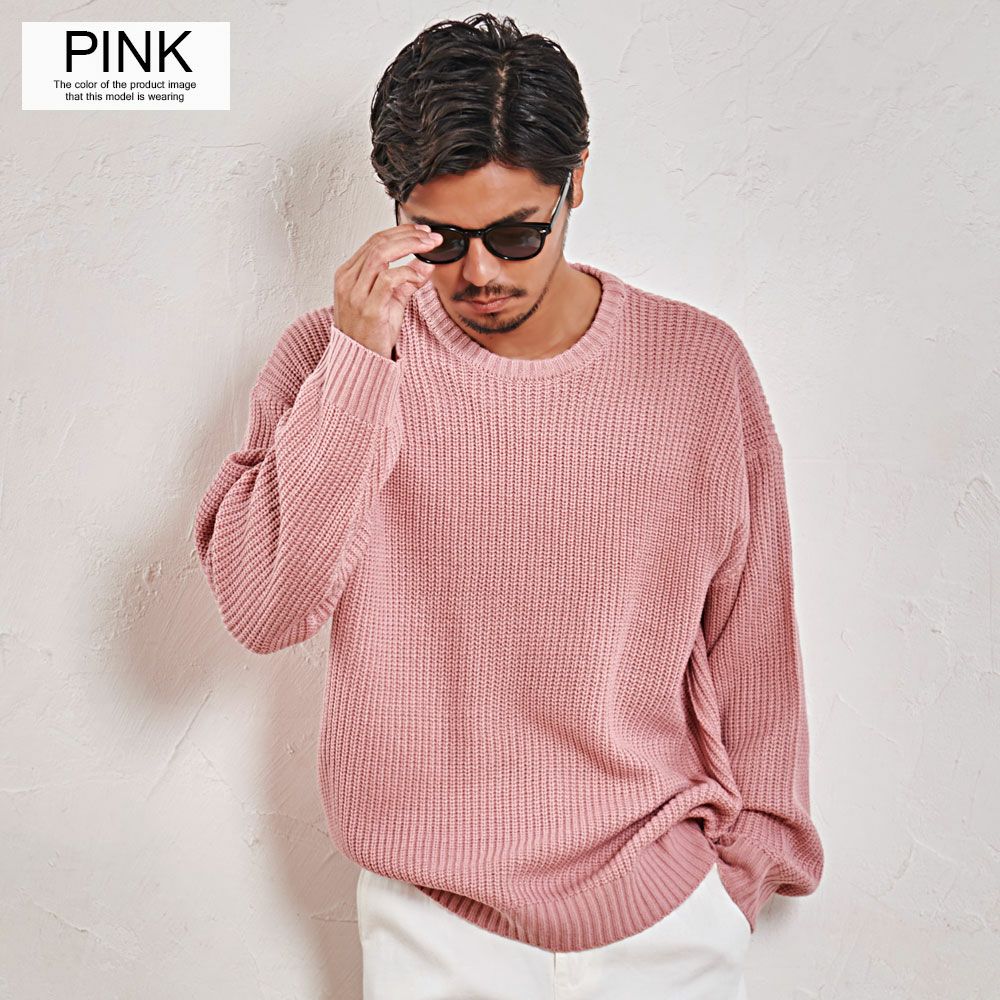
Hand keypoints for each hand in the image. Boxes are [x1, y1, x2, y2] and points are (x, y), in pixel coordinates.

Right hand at [332, 223, 442, 358]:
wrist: (361, 361)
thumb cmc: (371, 333)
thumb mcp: (390, 301)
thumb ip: (407, 281)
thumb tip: (427, 263)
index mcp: (348, 274)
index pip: (374, 241)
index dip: (400, 232)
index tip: (421, 231)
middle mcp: (347, 281)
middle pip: (378, 243)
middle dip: (408, 235)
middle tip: (430, 237)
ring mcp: (355, 294)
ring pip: (380, 255)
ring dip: (409, 246)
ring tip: (429, 247)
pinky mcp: (368, 308)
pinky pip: (388, 279)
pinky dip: (406, 272)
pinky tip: (418, 274)